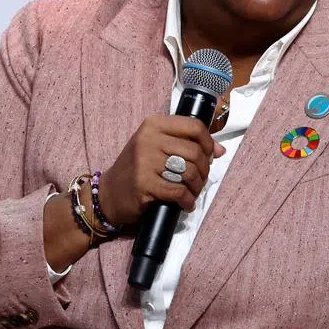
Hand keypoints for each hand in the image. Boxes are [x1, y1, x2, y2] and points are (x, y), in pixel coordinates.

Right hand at [96, 115, 226, 225]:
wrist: (109, 193)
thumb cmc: (138, 168)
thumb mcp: (158, 147)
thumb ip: (186, 144)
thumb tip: (219, 150)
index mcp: (154, 124)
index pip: (194, 126)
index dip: (208, 142)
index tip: (210, 155)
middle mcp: (148, 138)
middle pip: (195, 151)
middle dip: (204, 169)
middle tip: (200, 179)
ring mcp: (144, 161)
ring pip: (189, 171)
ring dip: (197, 186)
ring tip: (193, 192)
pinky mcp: (144, 183)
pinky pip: (178, 191)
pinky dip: (187, 200)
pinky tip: (186, 204)